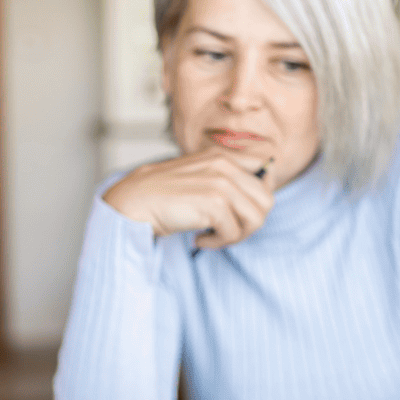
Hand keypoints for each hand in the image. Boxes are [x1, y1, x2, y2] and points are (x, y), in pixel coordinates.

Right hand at [102, 150, 274, 247]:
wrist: (133, 202)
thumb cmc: (162, 196)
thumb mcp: (197, 178)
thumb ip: (224, 180)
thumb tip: (257, 197)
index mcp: (222, 156)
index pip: (266, 169)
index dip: (257, 195)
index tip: (237, 210)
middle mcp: (225, 165)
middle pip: (266, 200)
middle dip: (250, 223)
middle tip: (226, 231)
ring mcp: (221, 183)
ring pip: (256, 218)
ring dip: (236, 235)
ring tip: (213, 237)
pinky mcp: (214, 204)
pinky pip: (234, 233)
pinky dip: (217, 243)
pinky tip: (198, 240)